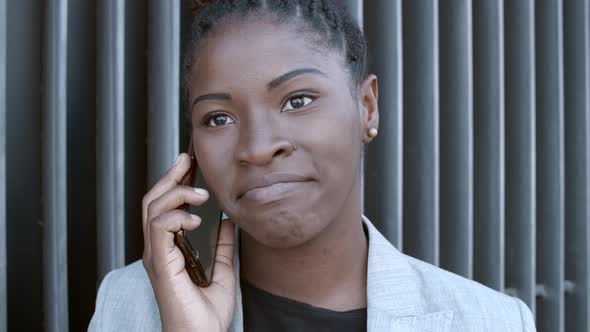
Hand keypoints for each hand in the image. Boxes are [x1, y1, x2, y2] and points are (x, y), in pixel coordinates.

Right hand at [141, 153, 235, 331]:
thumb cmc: (206, 313)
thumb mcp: (221, 269)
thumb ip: (222, 245)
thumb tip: (227, 221)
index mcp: (169, 250)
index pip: (164, 207)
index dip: (174, 183)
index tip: (188, 164)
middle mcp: (159, 250)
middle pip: (153, 201)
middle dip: (169, 176)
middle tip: (186, 159)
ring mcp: (157, 257)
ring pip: (153, 209)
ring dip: (177, 194)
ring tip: (200, 193)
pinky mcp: (161, 265)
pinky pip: (159, 229)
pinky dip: (176, 217)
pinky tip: (194, 218)